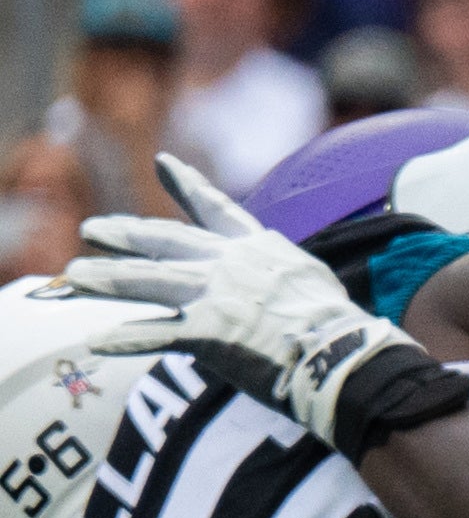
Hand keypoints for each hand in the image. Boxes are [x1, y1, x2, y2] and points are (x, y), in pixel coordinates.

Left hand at [65, 158, 444, 453]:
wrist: (346, 354)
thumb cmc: (342, 330)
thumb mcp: (313, 284)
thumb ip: (282, 278)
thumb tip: (279, 290)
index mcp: (259, 249)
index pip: (216, 209)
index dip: (185, 185)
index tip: (162, 163)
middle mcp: (231, 263)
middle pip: (164, 241)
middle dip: (124, 234)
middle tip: (91, 229)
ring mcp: (217, 294)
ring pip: (147, 280)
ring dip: (106, 278)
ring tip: (75, 276)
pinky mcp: (208, 330)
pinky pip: (156, 334)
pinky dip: (125, 339)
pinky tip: (97, 342)